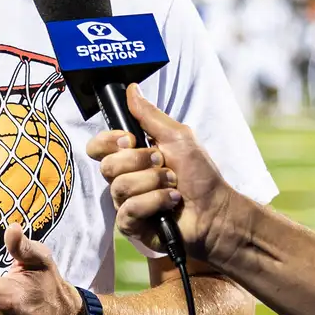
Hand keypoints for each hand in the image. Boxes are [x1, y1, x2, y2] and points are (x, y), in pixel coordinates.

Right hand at [85, 85, 241, 263]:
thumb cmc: (199, 174)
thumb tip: (131, 89)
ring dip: (154, 182)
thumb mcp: (178, 137)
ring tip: (174, 185)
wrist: (216, 209)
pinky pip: (129, 210)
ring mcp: (125, 202)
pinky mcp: (131, 225)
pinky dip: (155, 202)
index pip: (98, 146)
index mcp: (130, 157)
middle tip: (164, 163)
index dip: (108, 141)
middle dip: (141, 162)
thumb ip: (150, 115)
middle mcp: (123, 179)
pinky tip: (171, 201)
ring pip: (120, 187)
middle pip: (107, 166)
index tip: (130, 139)